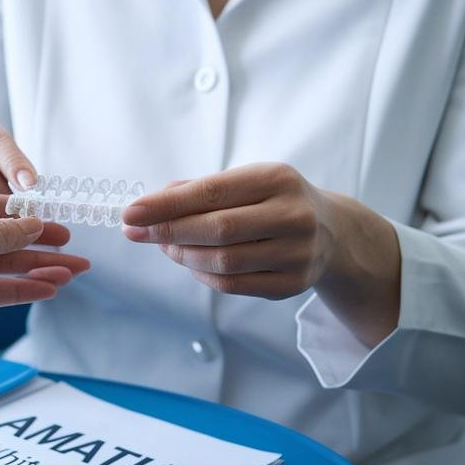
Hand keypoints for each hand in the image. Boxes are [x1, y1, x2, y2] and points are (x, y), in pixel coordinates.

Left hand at [119, 162, 400, 346]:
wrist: (333, 231)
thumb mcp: (247, 181)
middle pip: (217, 229)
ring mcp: (297, 253)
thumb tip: (152, 203)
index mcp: (277, 179)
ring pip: (223, 262)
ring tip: (163, 245)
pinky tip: (190, 262)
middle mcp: (293, 215)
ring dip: (182, 255)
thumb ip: (200, 189)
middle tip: (134, 233)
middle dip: (167, 231)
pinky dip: (202, 275)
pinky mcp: (292, 284)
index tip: (131, 212)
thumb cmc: (274, 200)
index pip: (212, 192)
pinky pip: (233, 285)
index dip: (167, 205)